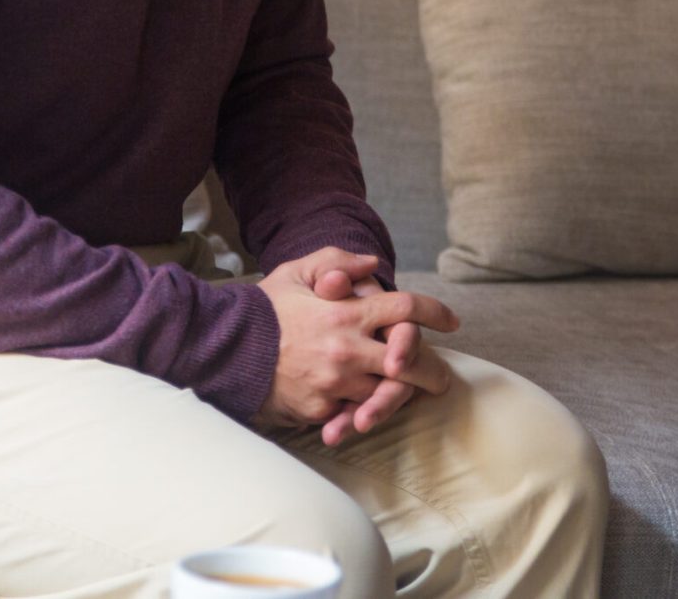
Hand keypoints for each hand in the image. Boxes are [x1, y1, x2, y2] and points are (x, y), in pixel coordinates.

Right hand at [255, 248, 457, 430]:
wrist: (225, 351)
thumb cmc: (265, 308)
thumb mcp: (298, 272)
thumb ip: (337, 262)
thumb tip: (371, 264)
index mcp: (347, 314)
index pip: (406, 310)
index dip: (436, 313)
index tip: (452, 321)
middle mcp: (347, 351)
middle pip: (409, 364)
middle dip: (432, 372)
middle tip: (443, 377)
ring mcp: (335, 385)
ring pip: (385, 395)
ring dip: (400, 395)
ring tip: (412, 394)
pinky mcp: (320, 411)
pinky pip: (354, 416)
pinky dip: (366, 414)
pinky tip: (374, 412)